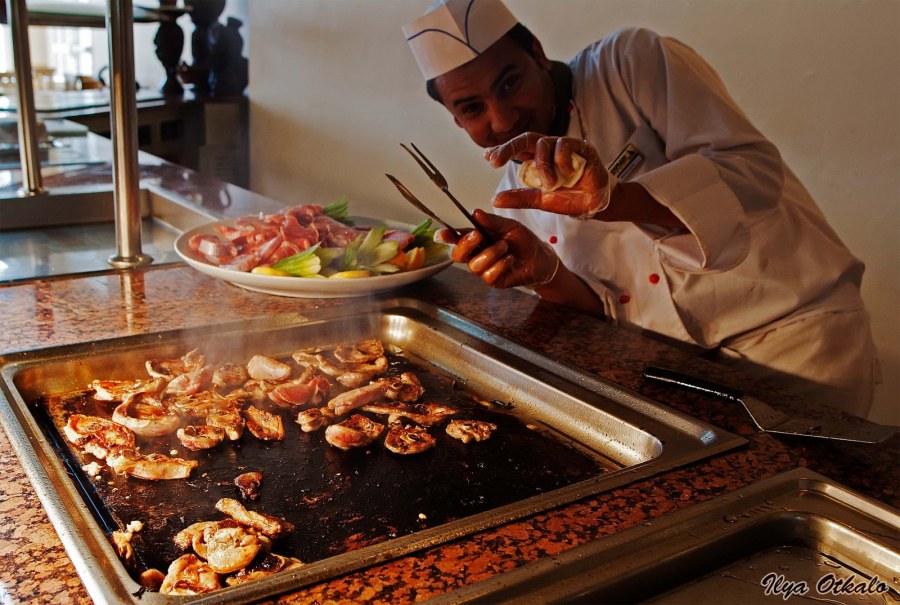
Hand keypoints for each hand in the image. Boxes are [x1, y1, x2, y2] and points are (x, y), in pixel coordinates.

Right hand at [447, 209, 559, 288]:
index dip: (447, 236)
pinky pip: (488, 275)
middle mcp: (477, 255)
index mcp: (477, 239)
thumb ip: (491, 221)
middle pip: (458, 255)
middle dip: (466, 244)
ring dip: (490, 253)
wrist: (541, 258)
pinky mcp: (494, 281)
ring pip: (474, 266)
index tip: (441, 234)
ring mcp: (484, 270)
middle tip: (478, 235)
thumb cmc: (523, 241)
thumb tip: (475, 213)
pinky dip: (500, 265)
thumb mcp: (508, 226)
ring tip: (505, 247)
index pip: (457, 238)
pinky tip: (509, 259)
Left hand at [485, 133, 614, 219]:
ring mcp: (564, 146)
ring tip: (549, 183)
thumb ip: (520, 198)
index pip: (516, 149)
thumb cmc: (568, 198)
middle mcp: (548, 150)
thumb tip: (495, 200)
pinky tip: (567, 173)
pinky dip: (561, 159)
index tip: (486, 156)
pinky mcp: (580, 147)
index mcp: (536, 160)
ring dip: (542, 164)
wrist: (594, 204)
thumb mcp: (540, 200)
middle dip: (508, 148)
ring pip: (543, 143)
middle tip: (495, 160)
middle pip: (525, 139)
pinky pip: (565, 144)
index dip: (502, 150)